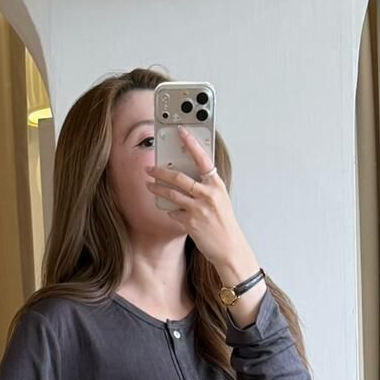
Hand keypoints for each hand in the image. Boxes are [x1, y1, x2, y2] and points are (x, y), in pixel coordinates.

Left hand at [146, 126, 258, 280]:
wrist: (229, 247)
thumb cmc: (224, 224)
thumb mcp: (220, 200)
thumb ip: (206, 188)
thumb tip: (188, 179)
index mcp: (216, 185)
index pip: (202, 158)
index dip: (191, 143)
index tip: (181, 132)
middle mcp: (208, 194)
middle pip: (179, 177)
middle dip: (161, 172)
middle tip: (150, 168)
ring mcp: (199, 208)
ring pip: (172, 194)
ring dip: (158, 188)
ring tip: (149, 184)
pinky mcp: (191, 222)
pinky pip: (174, 213)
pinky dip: (170, 211)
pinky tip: (170, 211)